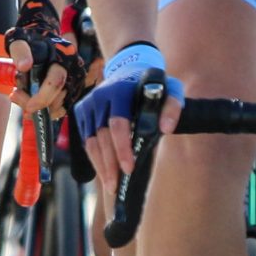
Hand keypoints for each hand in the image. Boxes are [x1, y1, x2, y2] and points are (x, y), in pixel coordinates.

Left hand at [5, 0, 75, 113]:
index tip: (27, 107)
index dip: (42, 98)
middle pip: (59, 98)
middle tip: (16, 97)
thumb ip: (20, 52)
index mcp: (64, 55)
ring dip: (41, 110)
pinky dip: (48, 110)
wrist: (42, 36)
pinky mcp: (75, 89)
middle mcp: (75, 69)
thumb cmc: (29, 40)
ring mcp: (77, 80)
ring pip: (61, 107)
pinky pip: (63, 108)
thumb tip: (24, 66)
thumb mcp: (19, 41)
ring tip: (22, 97)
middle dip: (37, 105)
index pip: (56, 82)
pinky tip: (33, 101)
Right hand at [72, 41, 182, 187]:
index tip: (129, 168)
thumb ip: (172, 107)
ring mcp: (88, 104)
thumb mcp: (170, 90)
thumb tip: (166, 128)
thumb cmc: (153, 85)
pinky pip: (86, 140)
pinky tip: (104, 172)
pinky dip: (95, 158)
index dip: (122, 148)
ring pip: (91, 141)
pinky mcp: (82, 112)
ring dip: (100, 165)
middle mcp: (100, 96)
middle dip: (109, 163)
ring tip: (110, 185)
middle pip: (101, 137)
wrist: (129, 70)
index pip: (118, 124)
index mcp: (120, 90)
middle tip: (117, 185)